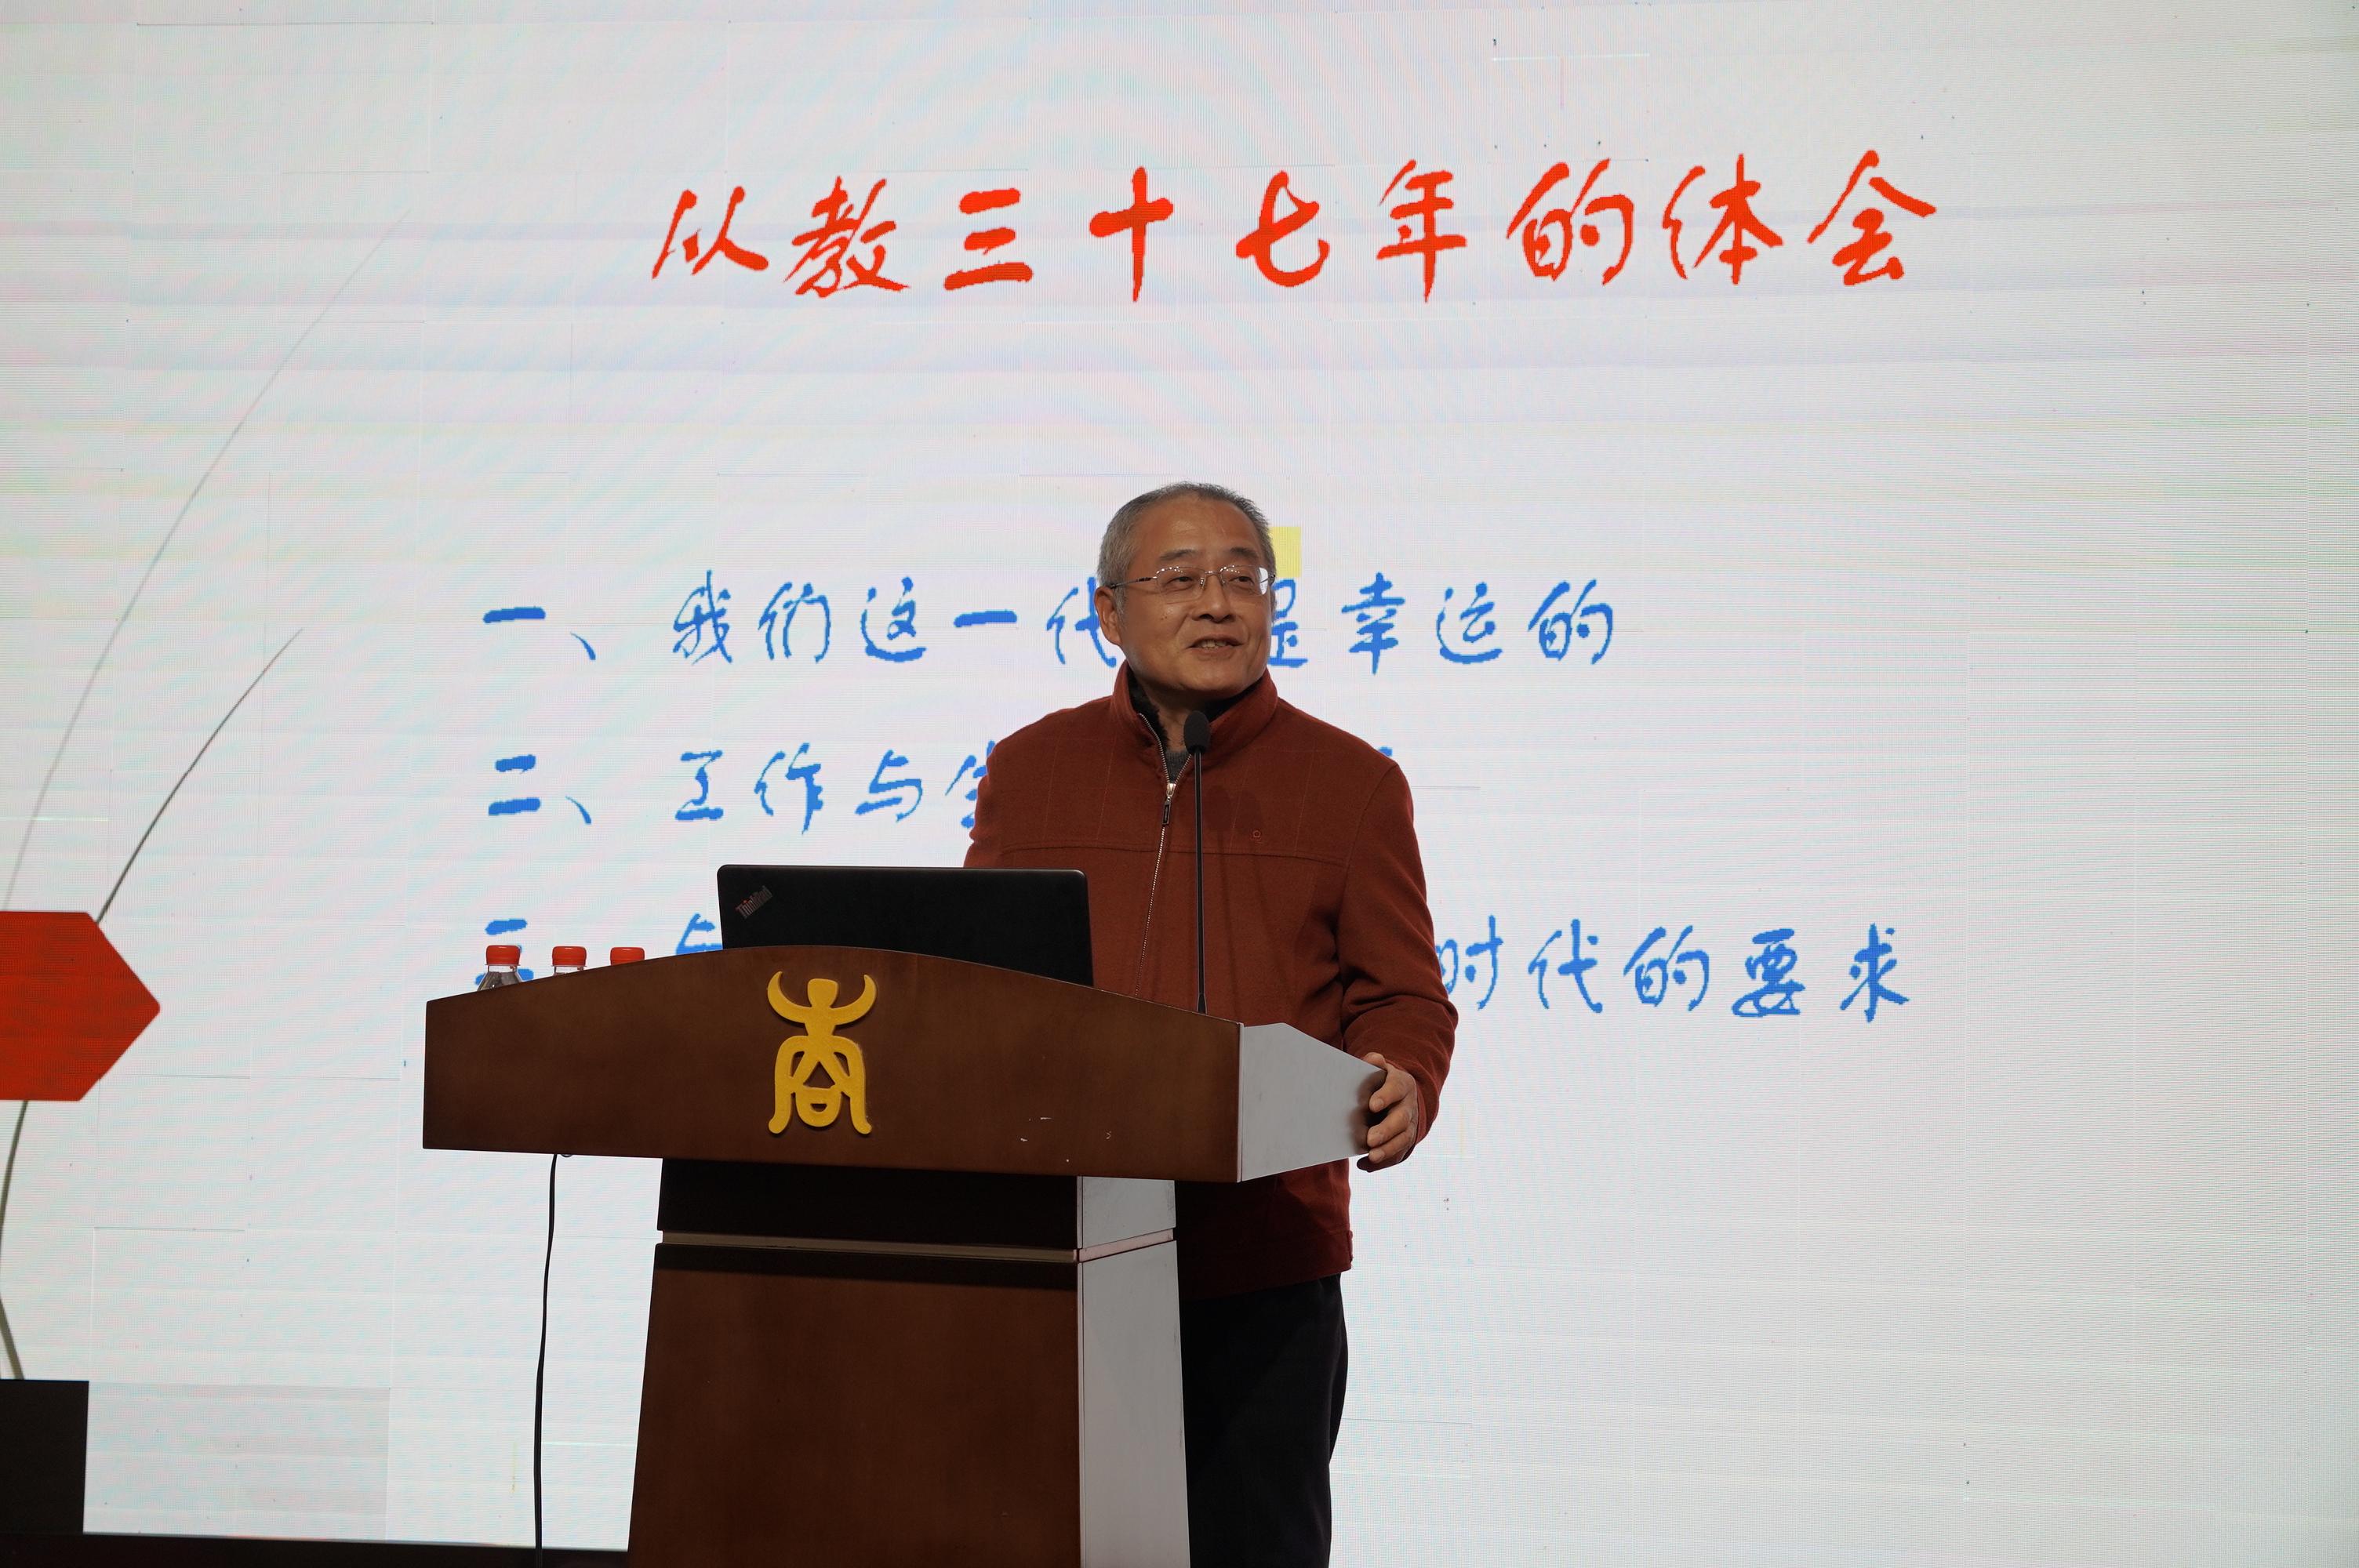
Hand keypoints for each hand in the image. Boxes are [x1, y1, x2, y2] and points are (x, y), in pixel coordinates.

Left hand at [1357, 1052, 1421, 1171]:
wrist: (1397, 1095)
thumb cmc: (1380, 1081)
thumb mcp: (1378, 1069)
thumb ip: (1373, 1063)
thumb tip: (1373, 1059)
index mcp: (1402, 1084)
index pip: (1397, 1088)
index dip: (1386, 1096)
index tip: (1372, 1105)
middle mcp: (1409, 1106)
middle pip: (1402, 1119)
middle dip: (1387, 1130)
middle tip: (1371, 1139)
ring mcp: (1409, 1125)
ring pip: (1403, 1139)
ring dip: (1388, 1149)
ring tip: (1372, 1156)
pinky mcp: (1405, 1141)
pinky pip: (1398, 1154)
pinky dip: (1383, 1162)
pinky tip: (1366, 1165)